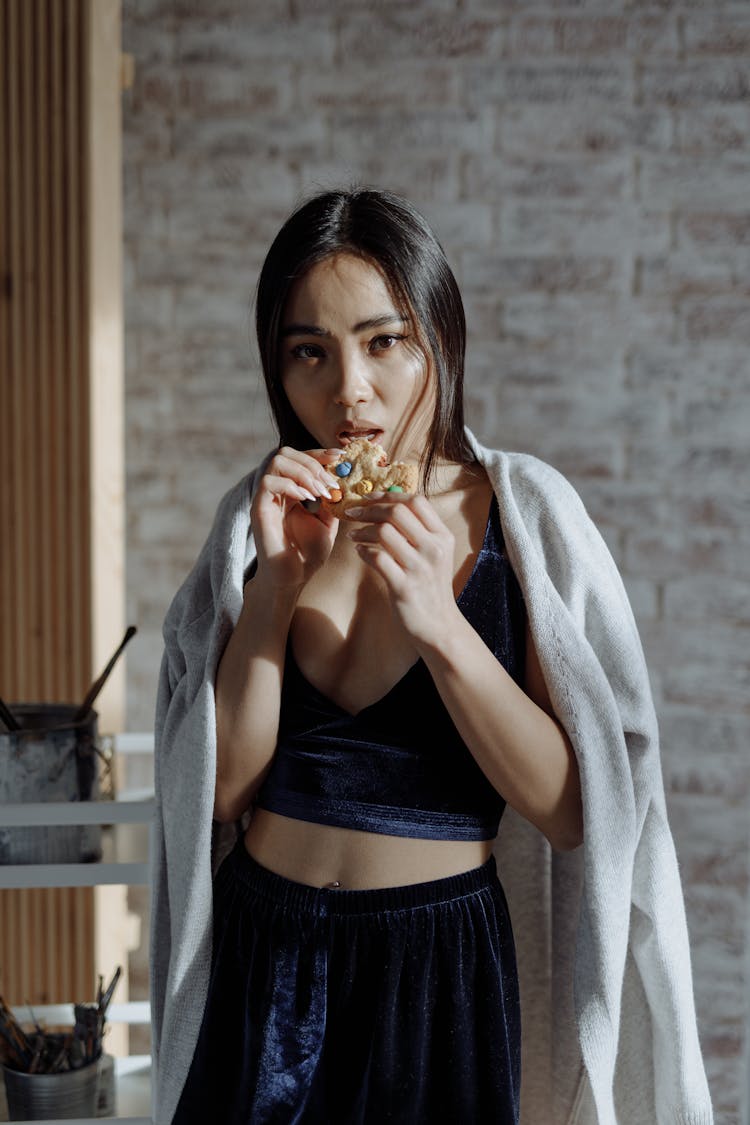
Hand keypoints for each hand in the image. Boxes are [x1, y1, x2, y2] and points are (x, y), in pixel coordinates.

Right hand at [251, 447, 339, 591]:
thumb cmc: (307, 554)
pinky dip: (291, 485)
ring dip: (304, 472)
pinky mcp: (259, 508)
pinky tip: (307, 499)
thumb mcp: (328, 523)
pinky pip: (269, 482)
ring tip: (319, 492)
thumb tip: (344, 479)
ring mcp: (267, 498)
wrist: (293, 579)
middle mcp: (277, 490)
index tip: (340, 457)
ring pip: (277, 461)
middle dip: (312, 461)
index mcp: (292, 490)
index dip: (320, 454)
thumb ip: (333, 500)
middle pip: (286, 452)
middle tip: (329, 481)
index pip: (302, 459)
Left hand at [345, 494, 460, 648]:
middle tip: (353, 513)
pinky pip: (377, 558)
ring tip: (354, 535)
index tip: (368, 497)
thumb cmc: (430, 587)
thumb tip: (387, 504)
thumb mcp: (434, 555)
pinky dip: (363, 551)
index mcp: (443, 537)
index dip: (388, 495)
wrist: (439, 626)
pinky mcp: (404, 587)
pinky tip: (359, 552)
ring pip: (384, 532)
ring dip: (362, 530)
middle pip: (397, 511)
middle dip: (370, 509)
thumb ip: (419, 531)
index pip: (416, 501)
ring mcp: (420, 568)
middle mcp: (434, 549)